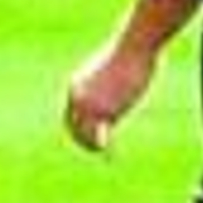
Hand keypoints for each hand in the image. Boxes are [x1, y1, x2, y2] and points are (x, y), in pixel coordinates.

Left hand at [65, 39, 156, 153]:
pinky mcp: (107, 111)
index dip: (75, 127)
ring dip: (91, 147)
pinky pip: (102, 137)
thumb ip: (108, 82)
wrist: (134, 45)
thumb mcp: (111, 68)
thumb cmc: (128, 52)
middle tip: (92, 149)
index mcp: (75, 85)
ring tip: (101, 152)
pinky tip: (110, 157)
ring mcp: (92, 106)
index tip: (85, 135)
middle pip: (72, 127)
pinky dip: (104, 149)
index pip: (69, 114)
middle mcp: (78, 98)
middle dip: (80, 140)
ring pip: (85, 136)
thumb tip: (117, 86)